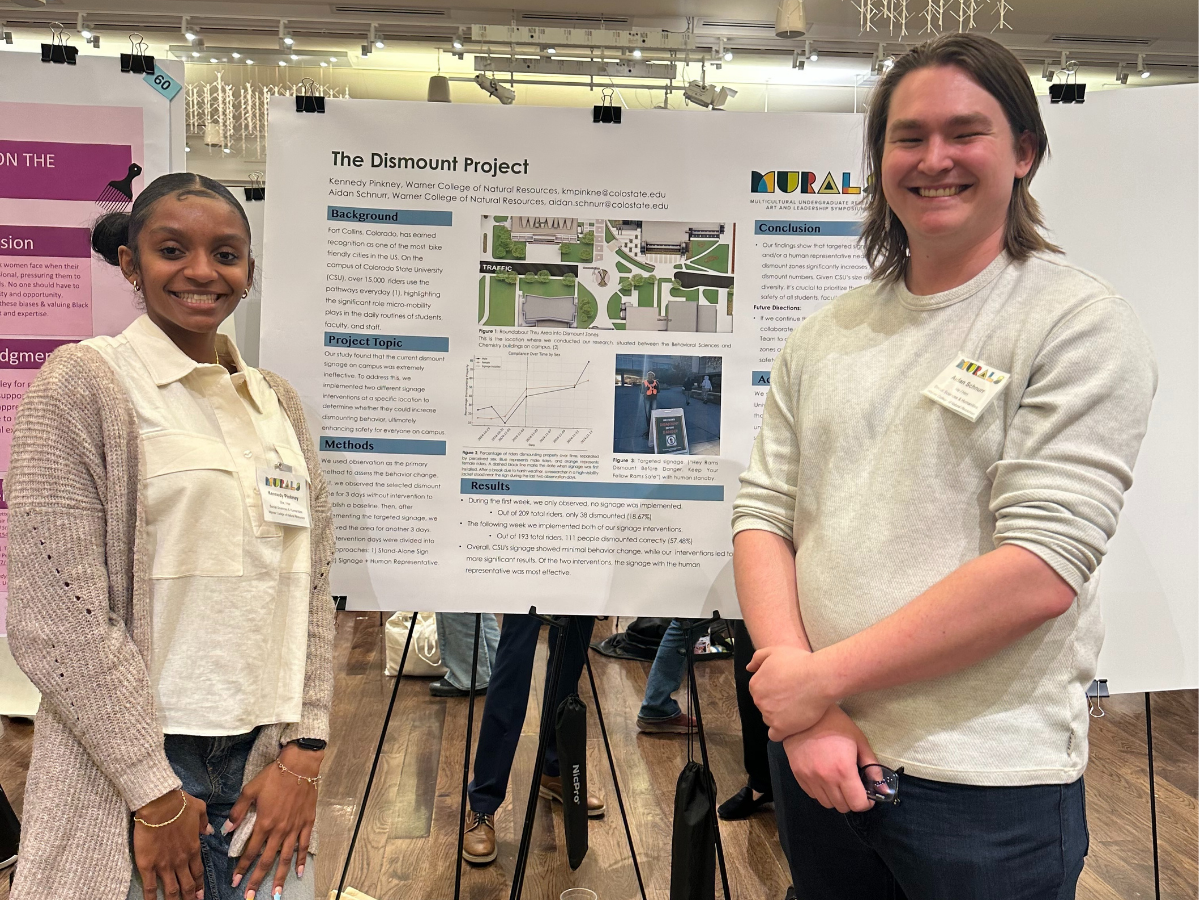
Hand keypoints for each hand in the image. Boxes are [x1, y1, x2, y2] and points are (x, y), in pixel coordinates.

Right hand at [133, 789, 211, 899]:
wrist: (159, 804)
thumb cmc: (179, 803)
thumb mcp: (199, 809)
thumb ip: (204, 822)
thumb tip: (209, 831)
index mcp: (193, 848)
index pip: (198, 872)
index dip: (199, 885)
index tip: (201, 895)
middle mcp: (181, 860)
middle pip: (187, 885)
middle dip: (190, 897)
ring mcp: (164, 865)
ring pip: (171, 890)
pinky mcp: (148, 865)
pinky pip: (150, 887)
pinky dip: (152, 898)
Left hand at [228, 745, 321, 898]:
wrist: (299, 766)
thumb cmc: (274, 776)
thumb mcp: (250, 790)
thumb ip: (238, 811)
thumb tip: (227, 829)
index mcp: (264, 823)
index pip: (250, 851)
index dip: (242, 868)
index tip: (235, 882)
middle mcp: (279, 830)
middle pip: (267, 860)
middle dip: (257, 880)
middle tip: (250, 896)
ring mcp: (294, 828)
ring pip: (286, 857)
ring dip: (280, 877)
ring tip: (276, 893)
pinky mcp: (307, 823)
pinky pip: (304, 845)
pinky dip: (301, 860)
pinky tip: (298, 872)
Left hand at [747, 645, 837, 740]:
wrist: (819, 677)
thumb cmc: (799, 662)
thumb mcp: (774, 651)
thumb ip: (758, 658)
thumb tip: (749, 668)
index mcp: (755, 685)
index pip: (759, 693)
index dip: (772, 692)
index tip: (786, 690)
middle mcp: (759, 701)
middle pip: (764, 707)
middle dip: (776, 704)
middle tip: (793, 698)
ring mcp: (769, 715)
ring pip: (770, 720)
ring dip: (780, 717)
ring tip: (797, 709)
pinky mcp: (781, 728)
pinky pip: (775, 736)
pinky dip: (781, 732)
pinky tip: (792, 725)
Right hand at [781, 705, 876, 813]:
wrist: (804, 714)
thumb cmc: (835, 724)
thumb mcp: (859, 741)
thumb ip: (872, 767)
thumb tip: (882, 789)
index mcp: (843, 770)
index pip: (857, 804)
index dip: (866, 803)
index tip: (867, 795)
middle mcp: (825, 779)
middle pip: (842, 807)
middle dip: (852, 800)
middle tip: (854, 786)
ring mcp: (809, 778)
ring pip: (827, 803)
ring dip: (836, 797)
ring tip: (838, 782)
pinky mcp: (798, 776)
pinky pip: (813, 795)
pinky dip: (821, 792)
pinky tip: (825, 777)